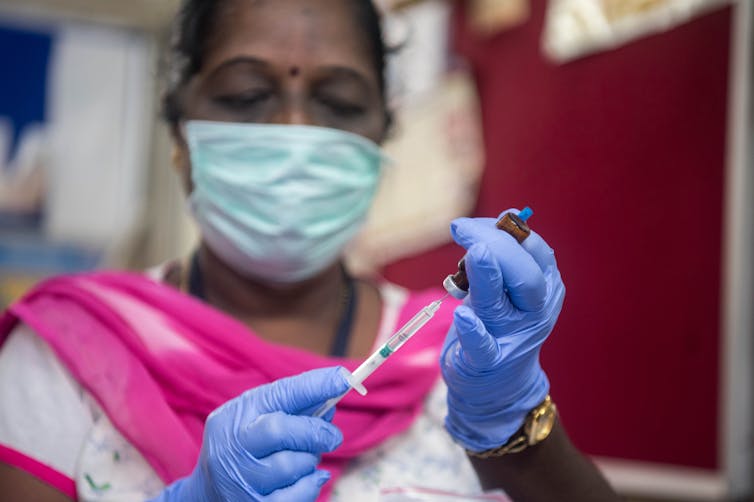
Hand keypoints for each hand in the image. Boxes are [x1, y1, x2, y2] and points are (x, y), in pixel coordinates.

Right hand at [151, 366, 350, 501]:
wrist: (207, 490)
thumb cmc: (244, 443)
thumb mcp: (256, 416)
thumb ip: (292, 406)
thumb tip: (332, 397)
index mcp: (238, 415)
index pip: (280, 395)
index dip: (314, 386)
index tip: (342, 378)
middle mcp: (234, 446)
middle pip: (280, 430)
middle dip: (314, 431)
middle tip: (332, 436)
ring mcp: (241, 479)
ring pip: (291, 465)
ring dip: (310, 460)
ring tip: (306, 459)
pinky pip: (295, 497)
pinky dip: (310, 486)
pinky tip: (310, 478)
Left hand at [441, 211, 564, 451]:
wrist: (498, 385)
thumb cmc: (500, 324)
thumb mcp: (509, 288)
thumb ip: (507, 255)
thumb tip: (510, 213)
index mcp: (545, 288)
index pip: (534, 251)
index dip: (506, 230)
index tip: (474, 223)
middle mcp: (534, 312)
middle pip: (524, 276)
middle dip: (494, 246)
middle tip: (461, 229)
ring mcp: (511, 338)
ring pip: (500, 305)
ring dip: (487, 277)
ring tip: (474, 253)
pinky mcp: (486, 361)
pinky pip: (482, 346)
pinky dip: (473, 331)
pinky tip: (463, 316)